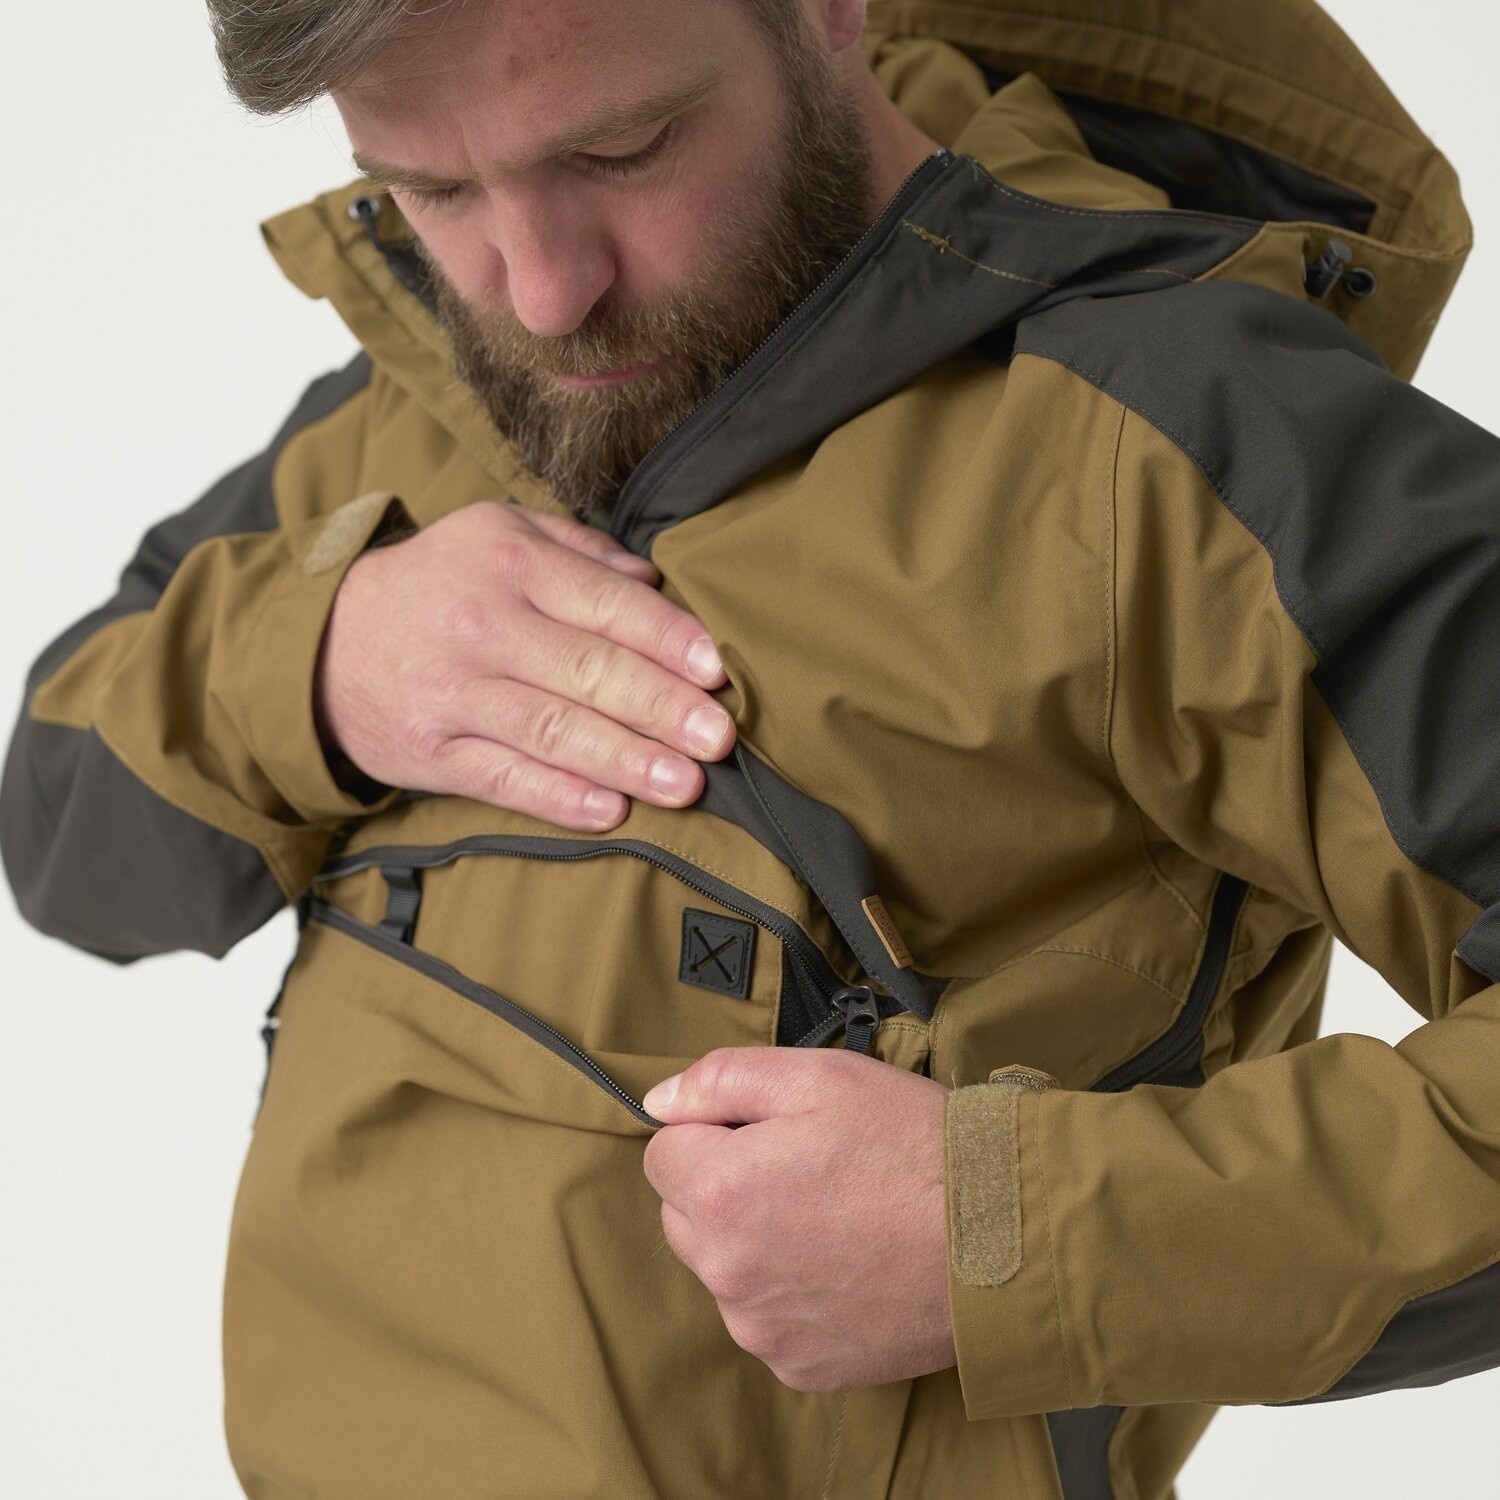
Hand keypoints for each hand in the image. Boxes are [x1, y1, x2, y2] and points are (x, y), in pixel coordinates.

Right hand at [314, 500, 736, 829]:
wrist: (322, 640)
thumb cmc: (437, 584)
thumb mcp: (498, 533)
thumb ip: (582, 549)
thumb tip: (657, 583)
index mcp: (510, 562)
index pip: (605, 604)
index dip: (667, 639)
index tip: (718, 670)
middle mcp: (482, 626)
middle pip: (587, 671)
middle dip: (661, 707)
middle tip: (719, 737)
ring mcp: (453, 694)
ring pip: (552, 731)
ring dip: (625, 760)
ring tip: (685, 784)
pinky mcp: (430, 753)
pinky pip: (503, 779)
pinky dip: (559, 798)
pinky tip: (610, 812)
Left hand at [640, 1048, 956, 1391]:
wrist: (1002, 1239)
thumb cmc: (913, 1147)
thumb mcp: (819, 1077)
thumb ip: (722, 1080)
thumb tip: (660, 1102)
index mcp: (722, 1191)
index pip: (664, 1152)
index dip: (715, 1129)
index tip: (771, 1129)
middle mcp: (727, 1271)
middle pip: (686, 1213)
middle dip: (726, 1184)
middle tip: (807, 1165)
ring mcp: (762, 1327)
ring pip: (725, 1268)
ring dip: (757, 1240)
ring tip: (838, 1214)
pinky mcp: (800, 1364)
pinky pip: (768, 1317)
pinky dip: (793, 1292)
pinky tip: (849, 1262)